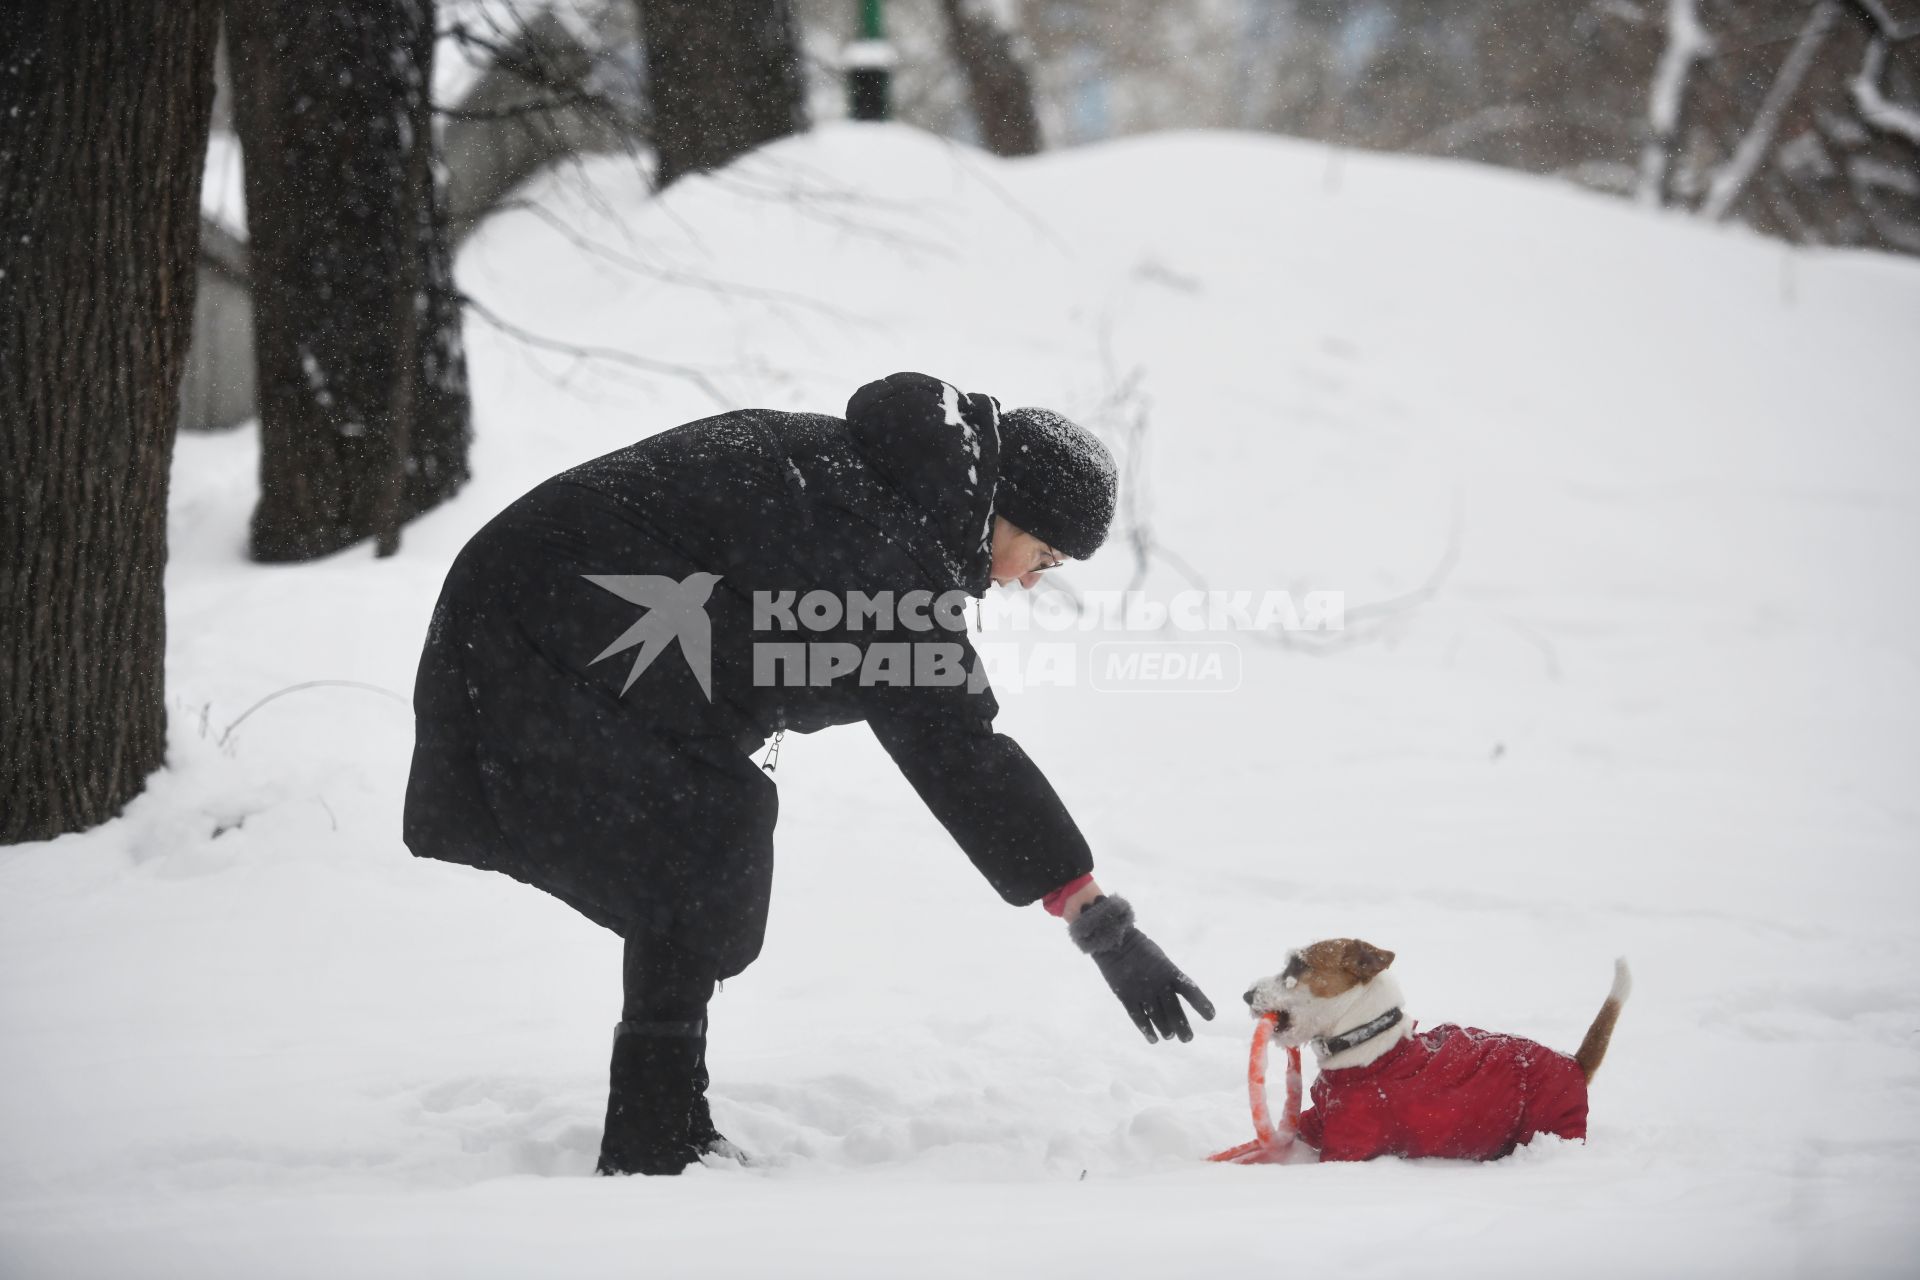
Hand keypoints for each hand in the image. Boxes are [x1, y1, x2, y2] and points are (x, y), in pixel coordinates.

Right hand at [1070, 896, 1215, 1042]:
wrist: (1115, 942)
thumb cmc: (1141, 949)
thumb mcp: (1161, 959)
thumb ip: (1170, 978)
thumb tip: (1174, 1000)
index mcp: (1169, 971)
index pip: (1190, 989)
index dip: (1201, 1003)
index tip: (1211, 1016)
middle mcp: (1158, 983)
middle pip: (1174, 1010)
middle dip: (1182, 1026)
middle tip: (1188, 1039)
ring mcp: (1141, 991)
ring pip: (1157, 1017)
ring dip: (1166, 1030)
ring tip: (1170, 1037)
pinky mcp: (1125, 996)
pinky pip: (1138, 1017)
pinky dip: (1146, 1030)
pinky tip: (1153, 1039)